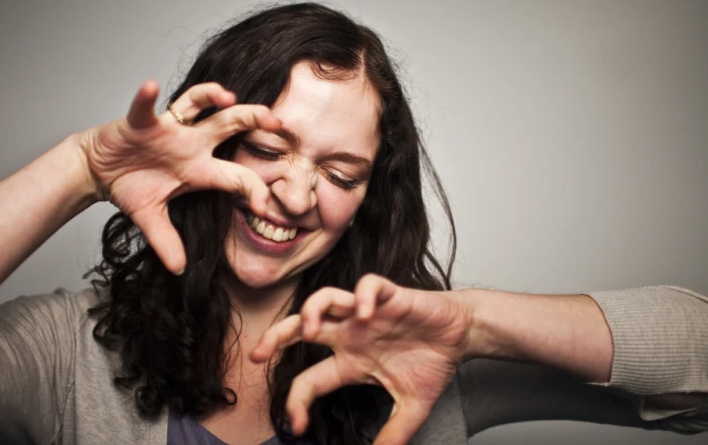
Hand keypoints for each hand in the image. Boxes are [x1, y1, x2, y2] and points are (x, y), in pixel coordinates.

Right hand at [78, 80, 279, 272]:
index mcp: (199, 169)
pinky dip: (147, 97)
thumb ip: (166, 241)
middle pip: (229, 125)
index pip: (236, 175)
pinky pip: (146, 107)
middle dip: (252, 119)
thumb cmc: (131, 185)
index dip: (253, 188)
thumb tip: (178, 270)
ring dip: (210, 97)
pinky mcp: (141, 121)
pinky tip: (150, 86)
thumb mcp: (151, 218)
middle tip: (276, 120)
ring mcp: (168, 129)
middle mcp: (191, 144)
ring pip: (196, 104)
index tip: (267, 204)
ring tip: (226, 96)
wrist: (99, 169)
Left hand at [251, 275, 473, 443]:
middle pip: (301, 328)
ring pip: (326, 298)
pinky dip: (363, 295)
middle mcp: (350, 334)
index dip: (297, 401)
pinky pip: (368, 285)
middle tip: (257, 355)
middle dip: (275, 337)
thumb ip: (393, 432)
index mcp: (350, 361)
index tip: (297, 426)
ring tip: (309, 329)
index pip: (311, 379)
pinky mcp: (390, 296)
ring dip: (311, 310)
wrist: (460, 334)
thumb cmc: (432, 362)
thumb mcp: (412, 406)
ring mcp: (367, 313)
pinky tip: (365, 313)